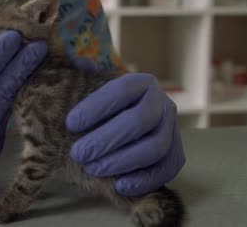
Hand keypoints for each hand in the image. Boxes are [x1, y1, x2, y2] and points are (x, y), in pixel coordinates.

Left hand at [66, 73, 185, 195]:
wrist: (122, 124)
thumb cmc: (101, 109)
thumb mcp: (90, 89)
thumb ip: (84, 77)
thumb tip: (81, 62)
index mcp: (140, 82)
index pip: (120, 91)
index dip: (95, 108)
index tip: (70, 124)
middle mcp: (161, 102)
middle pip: (138, 121)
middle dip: (105, 140)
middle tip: (78, 154)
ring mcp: (172, 128)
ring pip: (154, 147)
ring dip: (121, 162)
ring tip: (92, 169)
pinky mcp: (176, 153)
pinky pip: (166, 169)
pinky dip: (144, 180)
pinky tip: (119, 185)